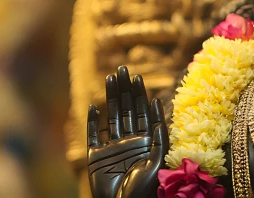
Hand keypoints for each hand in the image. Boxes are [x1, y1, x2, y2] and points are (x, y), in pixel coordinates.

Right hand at [88, 66, 168, 197]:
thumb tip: (161, 115)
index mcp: (145, 142)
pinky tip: (94, 106)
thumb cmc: (143, 190)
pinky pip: (94, 134)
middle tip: (123, 68)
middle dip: (125, 89)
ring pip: (111, 116)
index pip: (143, 112)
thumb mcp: (157, 163)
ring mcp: (112, 147)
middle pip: (127, 109)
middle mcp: (129, 141)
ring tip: (110, 78)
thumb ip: (160, 140)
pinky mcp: (96, 156)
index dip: (140, 94)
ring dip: (111, 97)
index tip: (138, 77)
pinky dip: (92, 120)